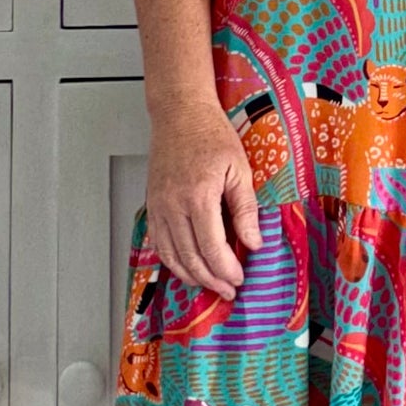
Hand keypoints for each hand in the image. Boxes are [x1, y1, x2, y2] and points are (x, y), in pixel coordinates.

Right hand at [145, 105, 262, 299]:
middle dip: (211, 280)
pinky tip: (186, 268)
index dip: (226, 269)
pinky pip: (158, 243)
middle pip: (190, 257)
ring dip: (191, 276)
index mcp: (198, 195)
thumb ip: (246, 209)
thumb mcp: (239, 170)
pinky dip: (171, 261)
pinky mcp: (152, 205)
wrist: (180, 115)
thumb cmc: (211, 135)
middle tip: (228, 290)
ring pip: (171, 255)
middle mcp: (173, 204)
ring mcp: (159, 206)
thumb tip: (253, 243)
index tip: (239, 279)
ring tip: (210, 285)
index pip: (212, 247)